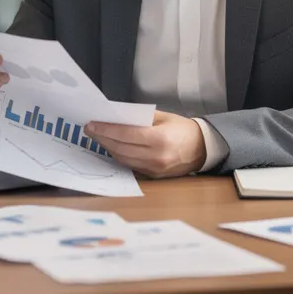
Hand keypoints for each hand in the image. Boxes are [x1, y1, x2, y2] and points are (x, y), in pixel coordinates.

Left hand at [86, 111, 205, 178]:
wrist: (202, 149)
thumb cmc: (183, 129)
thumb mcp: (163, 117)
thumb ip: (140, 118)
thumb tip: (116, 117)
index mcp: (159, 139)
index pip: (125, 134)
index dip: (106, 129)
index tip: (92, 124)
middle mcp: (155, 157)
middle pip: (120, 148)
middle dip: (102, 138)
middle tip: (90, 129)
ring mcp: (154, 169)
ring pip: (122, 159)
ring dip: (108, 148)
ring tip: (99, 137)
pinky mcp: (153, 176)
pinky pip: (130, 165)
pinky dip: (119, 156)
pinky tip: (112, 147)